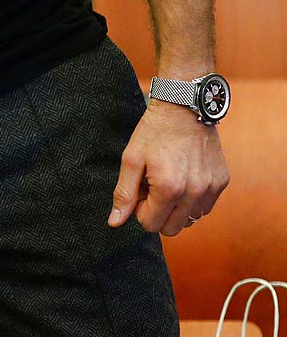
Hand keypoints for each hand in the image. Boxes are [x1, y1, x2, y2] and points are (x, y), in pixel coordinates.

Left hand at [108, 102, 230, 234]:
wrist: (184, 107)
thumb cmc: (154, 132)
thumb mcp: (131, 160)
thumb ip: (124, 194)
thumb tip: (115, 223)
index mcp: (169, 189)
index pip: (151, 225)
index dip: (140, 211)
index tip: (140, 191)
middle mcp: (194, 193)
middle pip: (172, 229)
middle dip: (158, 213)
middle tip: (152, 188)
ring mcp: (211, 188)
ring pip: (190, 220)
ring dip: (176, 208)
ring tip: (169, 181)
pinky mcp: (222, 182)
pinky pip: (205, 207)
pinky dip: (192, 200)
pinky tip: (184, 178)